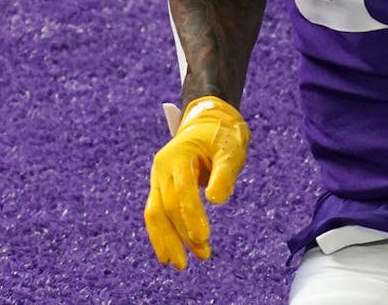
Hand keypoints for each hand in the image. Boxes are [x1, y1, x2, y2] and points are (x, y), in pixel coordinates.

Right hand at [144, 96, 250, 269]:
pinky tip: (168, 255)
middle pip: (166, 206)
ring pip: (156, 214)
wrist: (209, 123)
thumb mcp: (231, 150)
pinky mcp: (160, 189)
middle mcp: (161, 168)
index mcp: (177, 155)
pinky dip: (161, 235)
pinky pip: (156, 214)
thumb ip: (224, 174)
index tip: (204, 237)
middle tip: (201, 255)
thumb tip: (215, 201)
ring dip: (169, 240)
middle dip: (181, 234)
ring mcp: (158, 178)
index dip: (191, 215)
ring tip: (183, 264)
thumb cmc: (222, 137)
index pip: (181, 190)